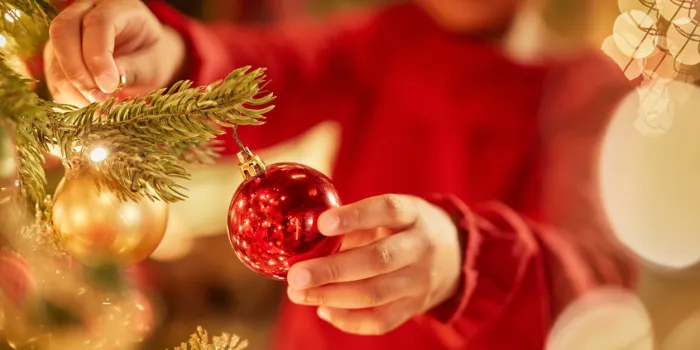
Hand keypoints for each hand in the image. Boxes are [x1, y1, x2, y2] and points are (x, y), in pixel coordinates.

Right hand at [44, 0, 185, 105]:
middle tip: (95, 98)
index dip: (98, 56)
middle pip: (63, 31)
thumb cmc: (153, 57)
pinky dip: (65, 93)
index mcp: (118, 7)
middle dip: (76, 69)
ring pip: (53, 52)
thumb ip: (133, 69)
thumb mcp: (155, 64)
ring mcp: (68, 30)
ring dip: (70, 85)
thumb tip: (105, 83)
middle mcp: (86, 11)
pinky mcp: (57, 51)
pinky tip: (85, 106)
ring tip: (94, 107)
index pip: (97, 24)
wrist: (146, 58)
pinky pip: (51, 71)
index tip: (109, 86)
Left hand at [286, 194, 462, 334]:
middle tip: (296, 275)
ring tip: (298, 294)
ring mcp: (420, 281)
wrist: (454, 256)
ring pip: (374, 294)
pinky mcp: (414, 307)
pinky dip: (347, 320)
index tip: (321, 223)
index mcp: (413, 214)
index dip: (355, 217)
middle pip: (378, 260)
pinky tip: (323, 310)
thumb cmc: (405, 229)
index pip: (387, 210)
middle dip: (332, 270)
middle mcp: (421, 247)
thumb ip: (355, 224)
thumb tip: (308, 241)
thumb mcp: (390, 214)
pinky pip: (380, 321)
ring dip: (331, 296)